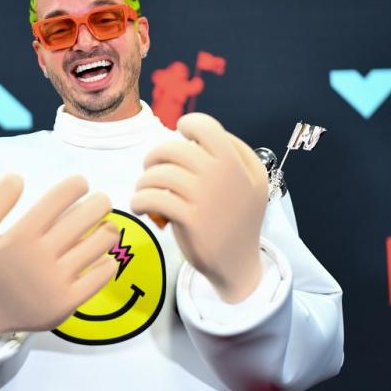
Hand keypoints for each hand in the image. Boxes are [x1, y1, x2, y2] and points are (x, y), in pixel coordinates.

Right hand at [0, 174, 118, 336]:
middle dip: (100, 203)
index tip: (81, 183)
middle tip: (102, 201)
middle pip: (85, 218)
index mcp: (19, 237)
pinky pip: (101, 276)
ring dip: (109, 230)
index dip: (76, 185)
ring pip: (99, 244)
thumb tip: (17, 177)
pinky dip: (108, 262)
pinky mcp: (68, 302)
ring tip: (106, 226)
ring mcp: (56, 282)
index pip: (57, 199)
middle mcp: (39, 258)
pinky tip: (102, 256)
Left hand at [131, 113, 267, 302]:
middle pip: (173, 148)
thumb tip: (194, 134)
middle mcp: (225, 175)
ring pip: (158, 174)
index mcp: (239, 162)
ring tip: (144, 193)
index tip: (179, 141)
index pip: (205, 126)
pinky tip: (142, 208)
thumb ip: (232, 153)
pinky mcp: (190, 220)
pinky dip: (139, 201)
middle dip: (154, 156)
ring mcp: (207, 196)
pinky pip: (151, 198)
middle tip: (151, 170)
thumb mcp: (251, 182)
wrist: (238, 265)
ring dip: (143, 182)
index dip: (186, 127)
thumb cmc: (235, 218)